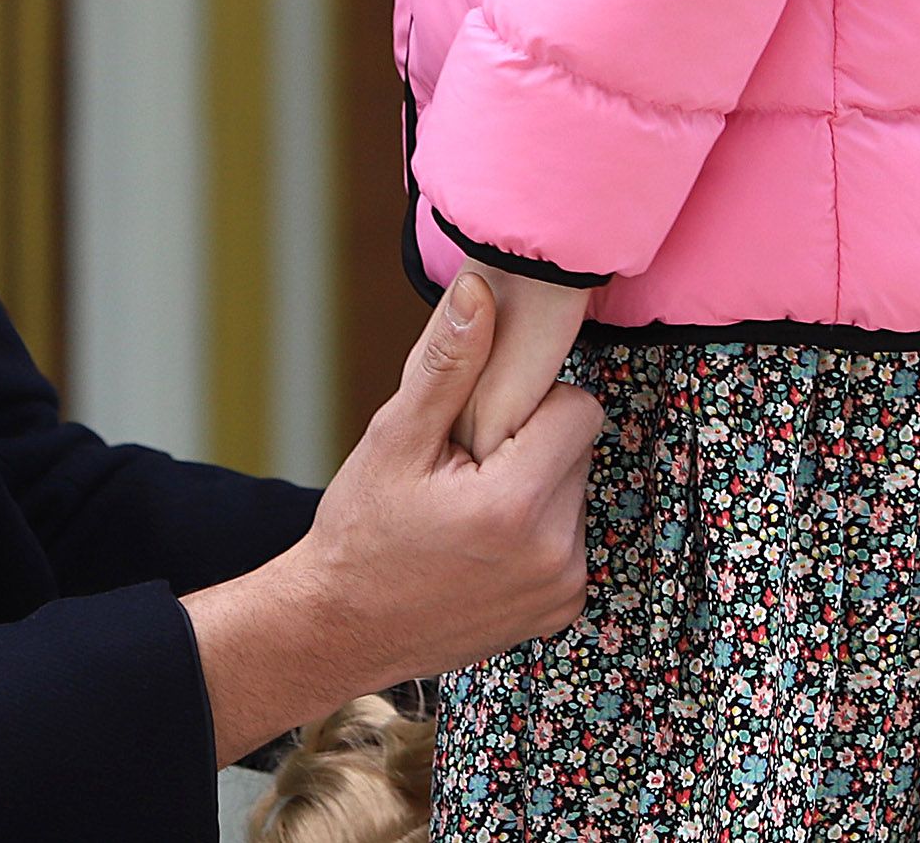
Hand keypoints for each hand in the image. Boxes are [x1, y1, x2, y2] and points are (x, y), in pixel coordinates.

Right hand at [183, 272, 598, 760]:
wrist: (340, 630)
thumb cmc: (360, 531)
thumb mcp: (394, 438)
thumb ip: (448, 364)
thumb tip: (480, 289)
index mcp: (516, 504)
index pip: (578, 409)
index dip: (529, 403)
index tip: (477, 426)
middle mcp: (555, 552)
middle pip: (577, 450)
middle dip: (528, 445)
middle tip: (464, 468)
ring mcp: (563, 589)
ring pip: (574, 492)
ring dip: (533, 487)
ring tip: (467, 509)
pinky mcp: (561, 610)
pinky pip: (570, 538)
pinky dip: (535, 531)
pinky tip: (481, 544)